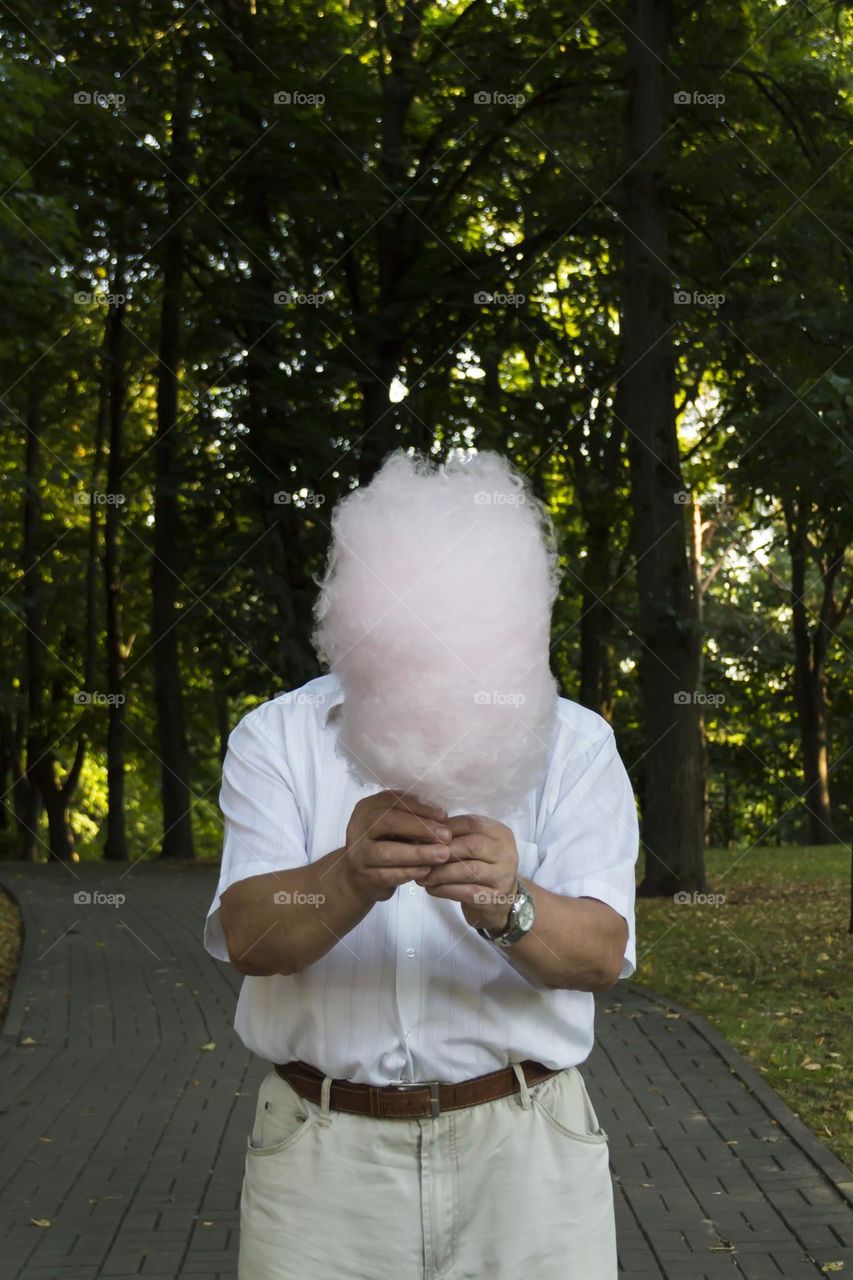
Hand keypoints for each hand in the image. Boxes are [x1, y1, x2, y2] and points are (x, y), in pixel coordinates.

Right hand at [343, 790, 451, 903]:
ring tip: (443, 855)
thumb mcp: (393, 825)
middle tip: (447, 836)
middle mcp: (358, 827)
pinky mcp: (364, 876)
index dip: (420, 808)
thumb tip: (441, 816)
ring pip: (388, 852)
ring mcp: (358, 853)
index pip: (393, 802)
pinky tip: (427, 870)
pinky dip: (409, 872)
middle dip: (421, 829)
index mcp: (368, 808)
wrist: (359, 877)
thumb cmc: (384, 844)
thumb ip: (411, 817)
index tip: (444, 816)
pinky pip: (387, 874)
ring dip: (418, 853)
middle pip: (390, 823)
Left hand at [419, 813, 519, 931]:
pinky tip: (432, 889)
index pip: (472, 823)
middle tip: (421, 857)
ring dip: (441, 873)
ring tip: (422, 876)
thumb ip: (456, 836)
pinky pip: (467, 892)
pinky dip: (446, 890)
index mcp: (500, 833)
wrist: (501, 902)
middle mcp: (506, 852)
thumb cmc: (481, 867)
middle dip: (443, 851)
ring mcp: (503, 876)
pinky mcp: (495, 898)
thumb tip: (423, 831)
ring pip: (469, 870)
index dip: (446, 828)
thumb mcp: (475, 846)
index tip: (424, 836)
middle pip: (472, 845)